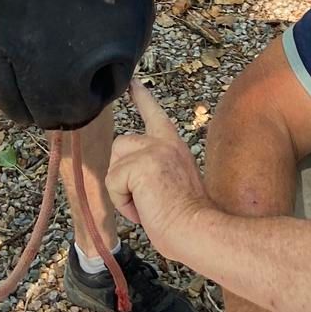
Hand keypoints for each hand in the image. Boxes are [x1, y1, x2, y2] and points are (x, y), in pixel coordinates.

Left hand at [108, 80, 209, 262]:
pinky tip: (144, 210)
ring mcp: (152, 150)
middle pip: (120, 146)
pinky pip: (113, 183)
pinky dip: (123, 203)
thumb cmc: (188, 218)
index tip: (132, 82)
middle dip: (122, 175)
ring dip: (122, 190)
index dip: (140, 96)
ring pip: (114, 165)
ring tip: (147, 204)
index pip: (153, 113)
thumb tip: (130, 175)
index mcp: (173, 145)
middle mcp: (163, 141)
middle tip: (146, 199)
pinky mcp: (140, 165)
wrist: (197, 229)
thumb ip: (154, 168)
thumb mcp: (173, 182)